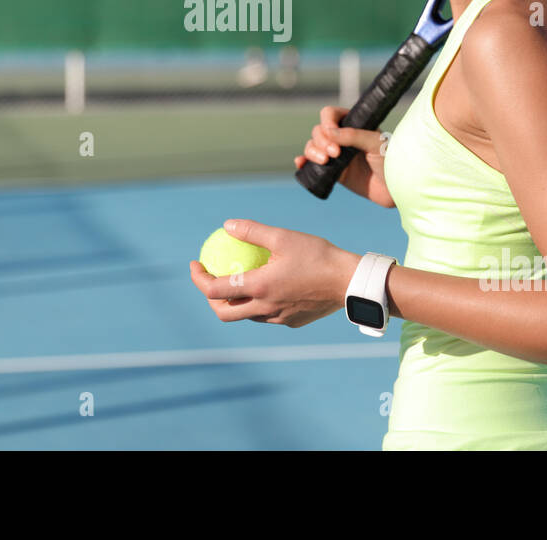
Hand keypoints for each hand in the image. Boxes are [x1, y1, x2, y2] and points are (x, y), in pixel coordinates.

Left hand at [189, 218, 359, 327]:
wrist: (350, 282)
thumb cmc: (318, 256)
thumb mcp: (283, 237)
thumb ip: (253, 231)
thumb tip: (227, 225)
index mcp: (258, 288)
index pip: (214, 290)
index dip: (198, 278)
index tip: (196, 264)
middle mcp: (264, 308)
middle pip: (224, 312)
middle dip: (210, 299)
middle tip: (211, 278)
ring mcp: (279, 318)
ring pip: (247, 315)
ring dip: (236, 302)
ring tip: (239, 280)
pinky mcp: (292, 321)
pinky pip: (268, 315)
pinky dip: (259, 303)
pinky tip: (269, 286)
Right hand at [294, 105, 395, 207]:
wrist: (395, 189)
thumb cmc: (391, 162)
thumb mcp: (376, 144)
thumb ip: (354, 136)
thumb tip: (329, 132)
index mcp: (354, 124)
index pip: (331, 115)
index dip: (327, 123)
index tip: (332, 134)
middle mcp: (342, 138)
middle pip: (318, 131)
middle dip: (321, 141)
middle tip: (334, 154)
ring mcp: (336, 155)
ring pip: (312, 146)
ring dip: (312, 151)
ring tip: (324, 161)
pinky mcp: (333, 172)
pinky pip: (312, 164)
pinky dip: (303, 162)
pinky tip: (300, 164)